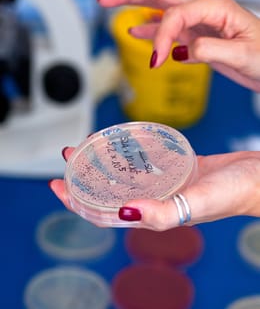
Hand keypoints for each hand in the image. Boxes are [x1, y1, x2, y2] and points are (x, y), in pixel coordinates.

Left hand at [49, 149, 259, 230]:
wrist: (258, 176)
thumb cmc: (235, 192)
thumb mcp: (198, 203)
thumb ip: (163, 213)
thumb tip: (124, 212)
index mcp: (155, 214)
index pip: (106, 213)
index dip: (79, 202)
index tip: (57, 186)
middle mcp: (154, 200)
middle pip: (110, 190)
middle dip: (84, 176)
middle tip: (68, 155)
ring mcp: (163, 183)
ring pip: (124, 173)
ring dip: (103, 161)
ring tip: (87, 144)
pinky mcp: (173, 167)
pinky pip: (143, 160)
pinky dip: (128, 151)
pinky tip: (119, 140)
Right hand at [97, 0, 259, 91]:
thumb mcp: (242, 54)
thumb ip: (209, 50)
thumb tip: (182, 51)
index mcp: (215, 8)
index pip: (175, 16)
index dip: (161, 37)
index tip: (156, 61)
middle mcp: (203, 10)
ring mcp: (197, 23)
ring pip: (160, 8)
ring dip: (134, 5)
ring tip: (110, 3)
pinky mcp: (195, 37)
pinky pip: (167, 29)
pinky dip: (150, 31)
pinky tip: (136, 32)